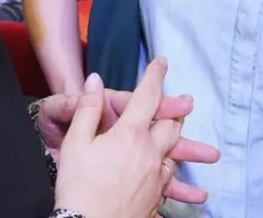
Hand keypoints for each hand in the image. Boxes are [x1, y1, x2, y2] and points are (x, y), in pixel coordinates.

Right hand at [52, 60, 219, 213]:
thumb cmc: (78, 186)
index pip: (147, 96)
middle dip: (175, 111)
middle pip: (171, 126)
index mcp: (130, 134)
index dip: (155, 76)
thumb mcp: (75, 142)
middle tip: (183, 103)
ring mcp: (156, 179)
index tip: (161, 62)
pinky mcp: (155, 200)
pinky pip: (169, 184)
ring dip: (179, 144)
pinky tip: (174, 181)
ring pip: (174, 155)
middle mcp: (150, 154)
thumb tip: (95, 80)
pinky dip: (173, 177)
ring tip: (187, 141)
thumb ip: (87, 109)